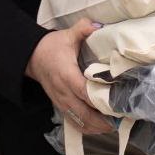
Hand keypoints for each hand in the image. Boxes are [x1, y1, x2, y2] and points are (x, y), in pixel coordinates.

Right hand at [25, 18, 113, 134]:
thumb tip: (98, 26)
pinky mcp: (61, 106)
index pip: (84, 91)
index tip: (117, 103)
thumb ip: (82, 29)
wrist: (32, 57)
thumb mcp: (67, 35)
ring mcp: (61, 102)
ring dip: (97, 126)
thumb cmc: (52, 47)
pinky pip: (74, 123)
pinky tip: (100, 128)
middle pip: (84, 113)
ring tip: (116, 125)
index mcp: (66, 74)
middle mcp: (64, 92)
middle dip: (103, 119)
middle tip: (123, 119)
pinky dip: (87, 128)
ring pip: (80, 121)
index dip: (100, 99)